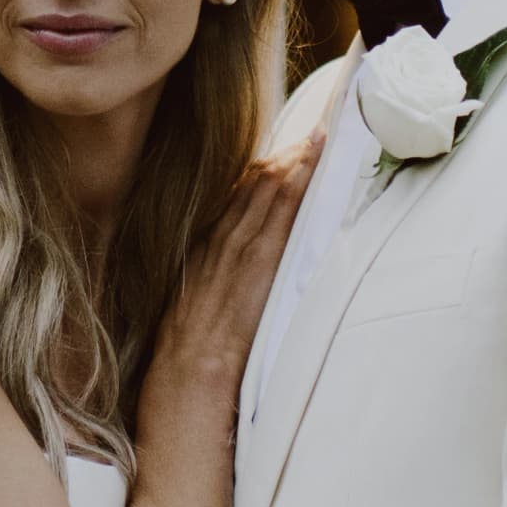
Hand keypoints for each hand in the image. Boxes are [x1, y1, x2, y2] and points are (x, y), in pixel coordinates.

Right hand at [144, 146, 313, 403]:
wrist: (186, 373)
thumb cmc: (191, 351)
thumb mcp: (195, 305)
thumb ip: (215, 283)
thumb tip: (235, 278)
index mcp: (204, 247)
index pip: (236, 196)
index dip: (263, 171)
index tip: (284, 154)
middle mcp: (220, 239)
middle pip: (254, 184)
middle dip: (285, 156)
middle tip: (314, 133)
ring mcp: (238, 248)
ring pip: (267, 189)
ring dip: (295, 160)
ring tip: (320, 138)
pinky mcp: (256, 261)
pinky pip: (278, 211)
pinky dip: (295, 182)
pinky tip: (311, 163)